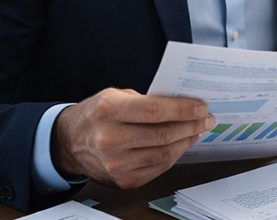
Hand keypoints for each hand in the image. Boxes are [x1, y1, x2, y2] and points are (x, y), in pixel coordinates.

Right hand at [53, 88, 214, 188]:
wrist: (69, 143)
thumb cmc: (97, 114)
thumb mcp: (116, 96)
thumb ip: (147, 100)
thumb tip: (184, 105)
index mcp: (108, 111)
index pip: (154, 111)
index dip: (183, 109)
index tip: (202, 107)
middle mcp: (110, 140)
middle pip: (162, 135)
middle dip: (191, 126)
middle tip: (207, 118)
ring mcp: (115, 164)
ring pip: (164, 154)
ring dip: (187, 141)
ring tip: (198, 130)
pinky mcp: (123, 180)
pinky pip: (158, 168)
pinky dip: (174, 155)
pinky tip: (182, 144)